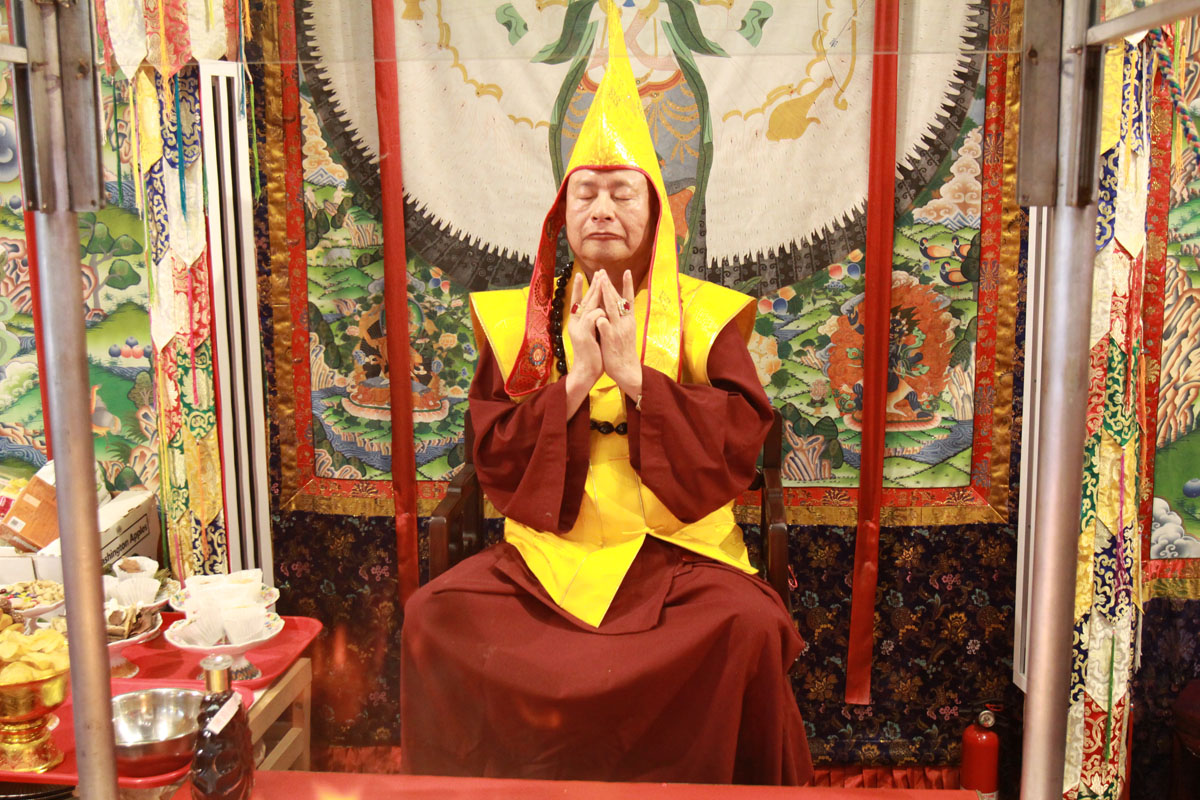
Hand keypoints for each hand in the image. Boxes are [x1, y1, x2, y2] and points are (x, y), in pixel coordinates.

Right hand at [564, 272, 604, 412]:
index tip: (581, 274)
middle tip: (599, 272)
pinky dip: (600, 313)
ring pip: (589, 306)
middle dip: (593, 285)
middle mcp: (575, 323)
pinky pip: (593, 318)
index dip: (580, 288)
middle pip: (585, 300)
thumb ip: (595, 322)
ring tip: (603, 281)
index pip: (579, 301)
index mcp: (578, 322)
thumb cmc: (593, 354)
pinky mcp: (584, 335)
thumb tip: (601, 309)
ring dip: (597, 293)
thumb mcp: (594, 334)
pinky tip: (605, 310)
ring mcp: (578, 328)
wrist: (586, 371)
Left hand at [595, 270, 641, 399]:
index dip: (627, 285)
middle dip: (609, 285)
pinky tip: (599, 315)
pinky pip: (605, 327)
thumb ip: (621, 319)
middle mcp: (625, 322)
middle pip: (617, 300)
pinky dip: (602, 320)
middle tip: (603, 271)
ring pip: (611, 309)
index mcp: (629, 320)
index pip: (628, 299)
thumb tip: (618, 306)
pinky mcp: (610, 340)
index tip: (626, 271)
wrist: (627, 369)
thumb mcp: (625, 331)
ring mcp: (617, 330)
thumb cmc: (623, 350)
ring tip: (601, 283)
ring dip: (606, 295)